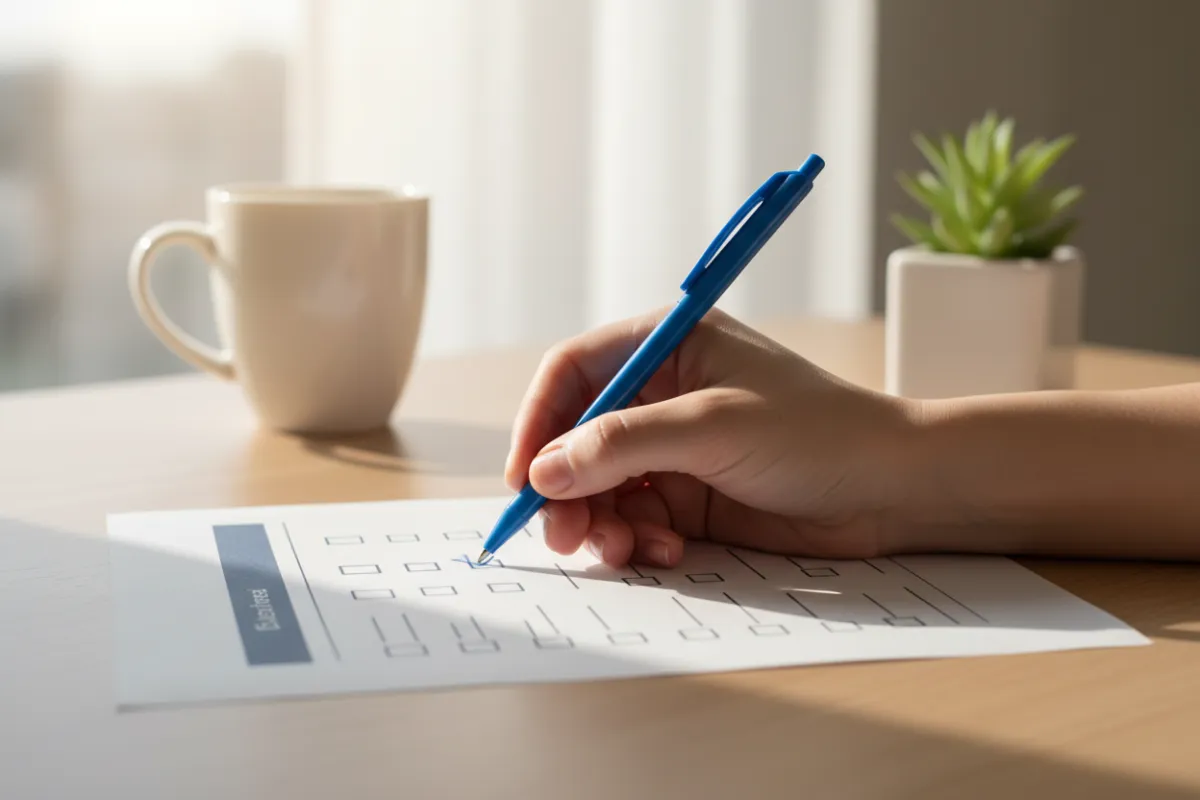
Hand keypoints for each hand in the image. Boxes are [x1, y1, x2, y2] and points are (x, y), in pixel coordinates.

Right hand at [504, 308, 924, 568]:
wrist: (892, 488)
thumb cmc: (816, 432)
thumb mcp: (712, 427)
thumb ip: (622, 445)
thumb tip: (544, 471)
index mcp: (667, 347)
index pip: (574, 373)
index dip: (539, 422)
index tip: (525, 477)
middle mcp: (663, 394)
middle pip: (578, 438)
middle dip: (567, 489)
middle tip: (566, 536)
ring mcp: (675, 448)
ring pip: (602, 486)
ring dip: (600, 522)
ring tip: (622, 551)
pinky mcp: (691, 496)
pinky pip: (636, 518)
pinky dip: (637, 540)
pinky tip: (664, 552)